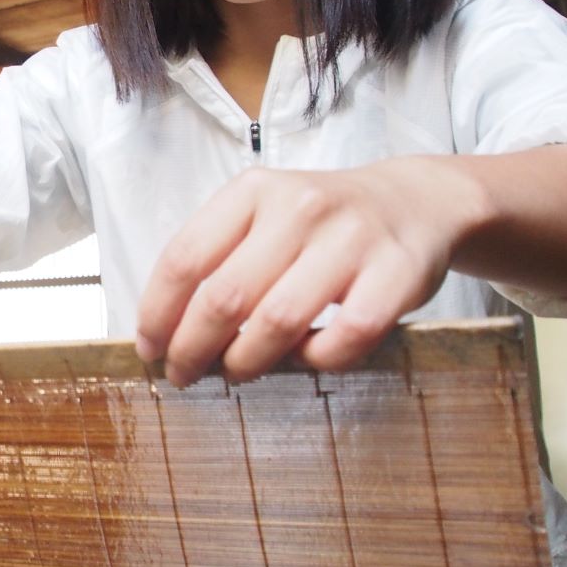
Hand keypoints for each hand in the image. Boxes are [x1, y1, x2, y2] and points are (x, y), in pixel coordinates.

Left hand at [134, 159, 476, 385]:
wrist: (416, 202)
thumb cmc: (320, 225)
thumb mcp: (262, 218)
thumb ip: (217, 260)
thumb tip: (165, 334)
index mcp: (253, 191)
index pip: (184, 259)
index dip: (158, 314)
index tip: (150, 350)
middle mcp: (299, 206)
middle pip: (224, 296)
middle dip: (193, 348)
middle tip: (184, 375)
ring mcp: (351, 238)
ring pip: (278, 320)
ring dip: (246, 360)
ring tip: (237, 372)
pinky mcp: (398, 272)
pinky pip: (346, 336)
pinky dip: (317, 359)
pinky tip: (306, 358)